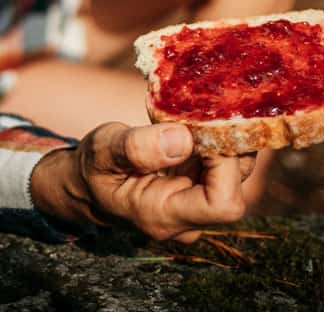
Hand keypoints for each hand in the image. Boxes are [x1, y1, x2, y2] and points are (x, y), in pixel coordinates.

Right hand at [30, 122, 248, 242]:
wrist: (88, 183)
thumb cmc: (94, 167)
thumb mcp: (104, 150)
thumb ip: (138, 148)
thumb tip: (183, 138)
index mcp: (164, 216)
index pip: (222, 203)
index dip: (226, 165)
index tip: (207, 128)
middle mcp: (188, 217)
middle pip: (236, 185)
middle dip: (229, 143)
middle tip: (212, 106)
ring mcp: (196, 202)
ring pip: (236, 171)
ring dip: (226, 137)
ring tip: (207, 106)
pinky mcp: (199, 184)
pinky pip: (224, 163)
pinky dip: (219, 137)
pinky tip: (204, 115)